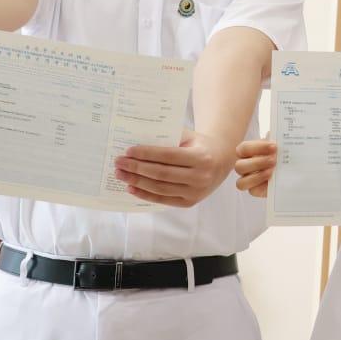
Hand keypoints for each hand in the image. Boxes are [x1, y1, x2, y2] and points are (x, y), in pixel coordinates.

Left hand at [115, 128, 237, 206]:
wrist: (221, 161)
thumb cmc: (200, 146)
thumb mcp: (189, 136)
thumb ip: (168, 137)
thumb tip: (137, 140)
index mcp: (201, 157)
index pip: (167, 156)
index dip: (146, 154)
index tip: (128, 151)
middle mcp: (200, 177)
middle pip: (161, 174)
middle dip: (136, 168)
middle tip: (119, 163)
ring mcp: (196, 192)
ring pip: (160, 188)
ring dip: (137, 182)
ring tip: (121, 175)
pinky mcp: (190, 202)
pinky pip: (163, 199)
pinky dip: (145, 194)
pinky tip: (132, 188)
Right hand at [233, 139, 276, 197]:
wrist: (292, 167)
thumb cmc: (281, 153)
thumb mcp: (280, 145)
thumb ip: (278, 140)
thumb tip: (279, 136)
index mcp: (247, 152)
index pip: (244, 148)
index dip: (257, 147)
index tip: (274, 146)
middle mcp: (244, 166)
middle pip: (239, 166)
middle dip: (258, 163)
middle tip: (274, 160)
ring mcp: (247, 179)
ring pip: (241, 182)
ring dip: (257, 177)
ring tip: (273, 172)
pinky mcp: (255, 190)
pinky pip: (252, 191)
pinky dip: (262, 186)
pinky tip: (273, 181)